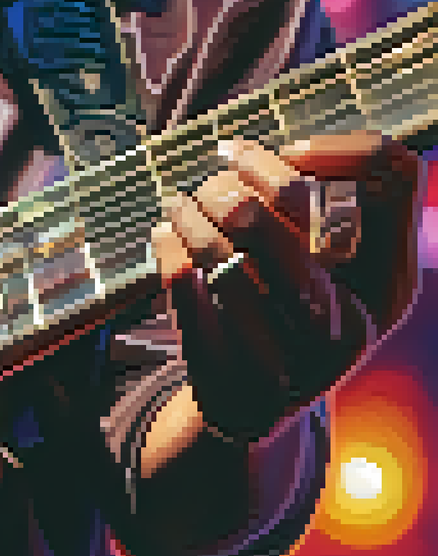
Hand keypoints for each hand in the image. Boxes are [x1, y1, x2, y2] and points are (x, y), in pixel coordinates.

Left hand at [150, 131, 420, 439]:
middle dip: (238, 177)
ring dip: (192, 212)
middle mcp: (347, 323)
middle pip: (290, 204)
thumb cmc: (291, 316)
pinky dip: (169, 252)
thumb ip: (330, 212)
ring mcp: (288, 356)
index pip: (392, 176)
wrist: (253, 409)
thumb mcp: (336, 273)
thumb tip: (281, 147)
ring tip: (180, 204)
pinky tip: (164, 236)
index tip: (290, 150)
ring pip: (228, 249)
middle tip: (212, 177)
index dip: (334, 146)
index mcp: (387, 285)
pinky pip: (187, 290)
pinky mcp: (228, 374)